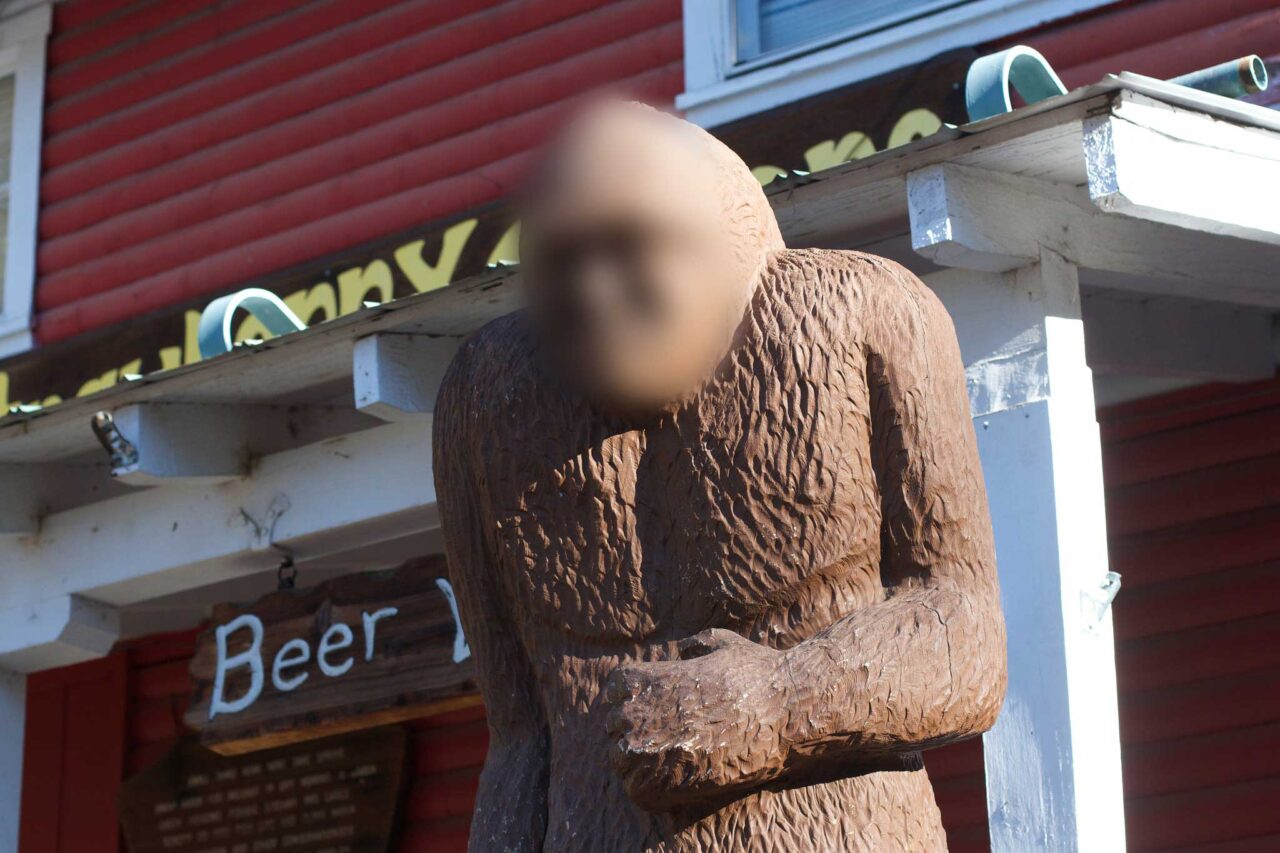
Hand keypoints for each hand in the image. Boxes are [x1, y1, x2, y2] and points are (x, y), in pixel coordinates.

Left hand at [603, 628, 791, 811]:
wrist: (781, 717)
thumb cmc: (756, 676)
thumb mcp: (723, 643)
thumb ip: (697, 643)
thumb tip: (685, 648)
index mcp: (641, 678)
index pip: (616, 690)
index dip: (638, 699)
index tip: (662, 708)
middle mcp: (633, 713)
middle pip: (616, 725)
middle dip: (640, 730)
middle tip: (673, 738)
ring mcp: (642, 751)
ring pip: (622, 761)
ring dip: (642, 762)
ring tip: (674, 761)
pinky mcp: (655, 786)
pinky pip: (636, 791)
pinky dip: (653, 790)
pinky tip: (679, 781)